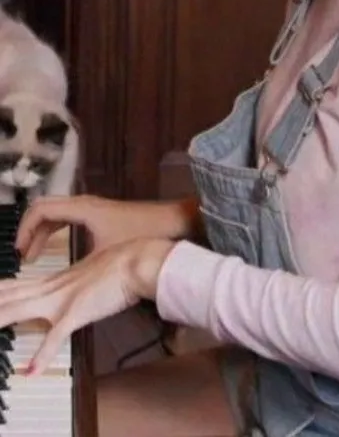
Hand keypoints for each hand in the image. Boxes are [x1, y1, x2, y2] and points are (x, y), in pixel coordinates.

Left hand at [0, 237, 173, 374]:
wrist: (137, 261)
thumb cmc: (123, 263)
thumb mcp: (95, 271)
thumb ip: (83, 280)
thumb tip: (83, 285)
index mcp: (58, 279)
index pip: (18, 285)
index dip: (1, 290)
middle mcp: (54, 288)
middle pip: (11, 296)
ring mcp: (63, 300)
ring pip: (21, 310)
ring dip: (1, 319)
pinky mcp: (77, 312)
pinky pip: (55, 337)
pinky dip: (42, 355)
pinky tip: (31, 370)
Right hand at [16, 194, 169, 260]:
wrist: (172, 223)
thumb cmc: (141, 235)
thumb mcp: (106, 254)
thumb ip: (80, 265)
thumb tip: (58, 282)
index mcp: (81, 207)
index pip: (40, 210)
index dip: (25, 229)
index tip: (19, 251)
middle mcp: (84, 203)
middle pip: (44, 209)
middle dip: (29, 230)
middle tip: (21, 255)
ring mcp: (92, 207)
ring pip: (56, 213)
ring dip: (42, 231)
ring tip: (32, 255)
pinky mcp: (100, 215)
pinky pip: (67, 218)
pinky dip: (56, 230)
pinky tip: (56, 249)